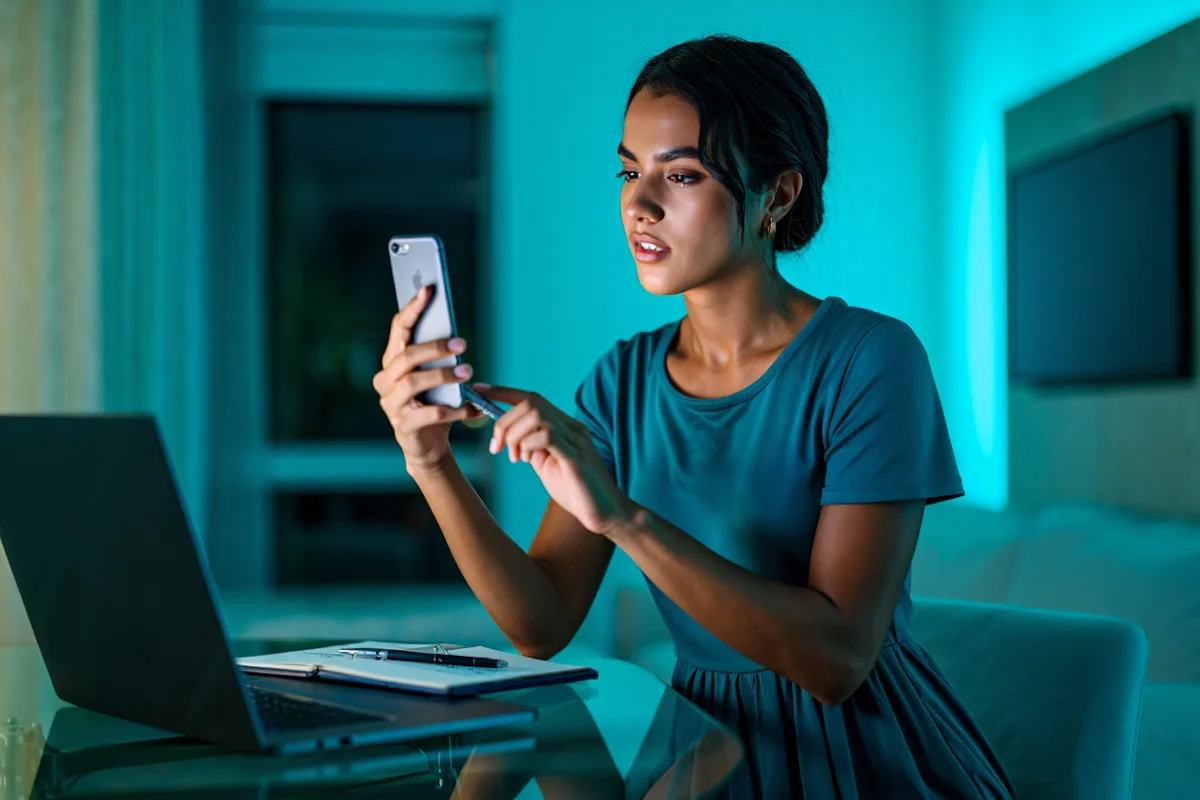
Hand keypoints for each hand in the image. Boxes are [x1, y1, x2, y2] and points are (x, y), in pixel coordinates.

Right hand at [372, 285, 482, 472]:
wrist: (427, 445)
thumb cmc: (434, 403)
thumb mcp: (436, 378)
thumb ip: (439, 359)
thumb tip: (456, 339)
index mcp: (392, 362)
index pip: (399, 330)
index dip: (412, 309)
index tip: (428, 290)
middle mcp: (385, 381)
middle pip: (406, 357)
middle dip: (434, 347)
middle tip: (461, 344)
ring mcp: (390, 404)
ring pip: (413, 382)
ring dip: (443, 375)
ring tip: (468, 372)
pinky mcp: (403, 426)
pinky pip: (431, 413)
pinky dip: (455, 409)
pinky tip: (473, 406)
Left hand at [475, 385, 634, 534]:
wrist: (608, 514)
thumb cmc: (578, 493)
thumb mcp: (547, 467)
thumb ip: (533, 449)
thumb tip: (513, 439)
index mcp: (565, 427)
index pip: (532, 398)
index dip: (504, 392)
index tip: (480, 391)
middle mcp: (572, 427)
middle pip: (530, 403)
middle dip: (504, 421)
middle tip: (497, 447)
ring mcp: (577, 439)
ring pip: (537, 415)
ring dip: (515, 434)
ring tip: (515, 457)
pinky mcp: (577, 456)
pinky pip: (547, 436)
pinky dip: (528, 444)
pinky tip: (527, 460)